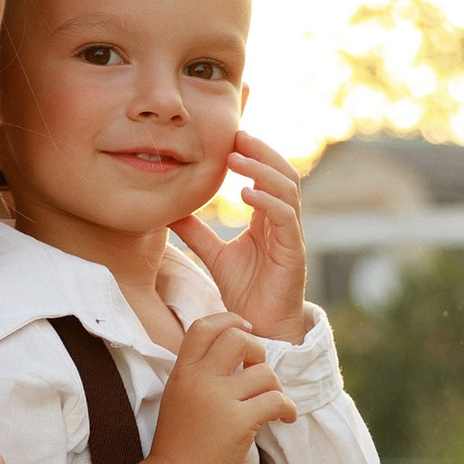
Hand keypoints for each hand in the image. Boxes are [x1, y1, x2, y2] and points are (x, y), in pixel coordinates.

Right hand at [136, 314, 291, 463]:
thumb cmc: (180, 445)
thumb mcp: (178, 398)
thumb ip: (199, 374)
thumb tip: (233, 355)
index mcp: (182, 372)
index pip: (204, 327)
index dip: (230, 321)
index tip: (245, 330)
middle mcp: (199, 380)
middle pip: (239, 338)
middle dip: (257, 351)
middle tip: (257, 372)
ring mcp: (219, 400)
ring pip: (265, 372)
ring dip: (275, 387)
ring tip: (270, 404)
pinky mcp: (240, 423)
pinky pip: (277, 400)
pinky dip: (288, 409)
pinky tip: (284, 418)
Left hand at [187, 127, 308, 341]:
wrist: (260, 327)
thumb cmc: (246, 291)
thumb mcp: (215, 255)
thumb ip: (197, 232)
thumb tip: (170, 211)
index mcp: (268, 217)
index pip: (267, 174)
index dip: (253, 154)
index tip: (230, 137)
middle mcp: (283, 221)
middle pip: (282, 172)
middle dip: (261, 151)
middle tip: (237, 135)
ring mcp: (291, 235)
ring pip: (287, 189)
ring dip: (262, 170)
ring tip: (236, 159)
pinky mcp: (293, 252)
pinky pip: (285, 218)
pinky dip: (267, 201)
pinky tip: (246, 193)